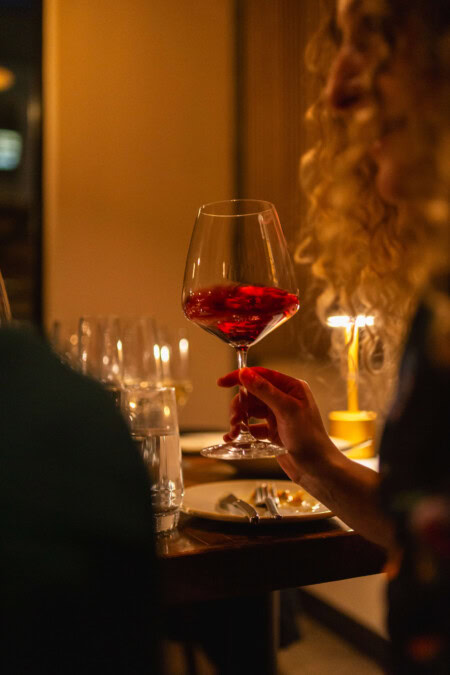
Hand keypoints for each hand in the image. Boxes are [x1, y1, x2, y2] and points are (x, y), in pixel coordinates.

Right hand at [217, 367, 337, 482]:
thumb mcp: (287, 410)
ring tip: (234, 430)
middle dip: (240, 405)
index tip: (223, 382)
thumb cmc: (310, 439)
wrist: (317, 469)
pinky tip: (234, 437)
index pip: (261, 375)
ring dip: (239, 418)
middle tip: (234, 418)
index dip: (241, 377)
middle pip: (253, 394)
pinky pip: (252, 426)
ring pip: (250, 410)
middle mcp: (285, 399)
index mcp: (292, 388)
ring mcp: (278, 416)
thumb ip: (265, 391)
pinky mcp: (273, 431)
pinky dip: (242, 431)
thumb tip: (245, 374)